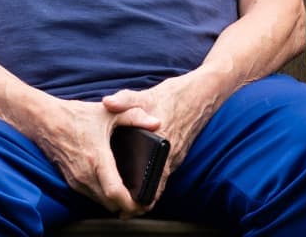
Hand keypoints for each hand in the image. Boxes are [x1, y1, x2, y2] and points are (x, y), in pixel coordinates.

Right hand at [28, 97, 158, 216]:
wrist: (45, 121)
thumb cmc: (76, 116)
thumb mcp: (108, 112)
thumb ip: (135, 116)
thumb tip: (157, 123)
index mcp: (97, 158)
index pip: (115, 192)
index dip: (130, 203)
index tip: (143, 204)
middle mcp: (85, 174)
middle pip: (110, 204)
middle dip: (127, 206)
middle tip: (143, 201)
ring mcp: (76, 181)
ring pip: (100, 202)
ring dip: (115, 202)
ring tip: (131, 195)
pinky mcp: (71, 182)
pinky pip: (91, 196)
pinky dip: (104, 196)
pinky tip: (113, 186)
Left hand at [100, 73, 213, 208]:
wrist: (199, 94)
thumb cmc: (171, 96)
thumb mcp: (144, 95)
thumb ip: (124, 100)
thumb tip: (106, 103)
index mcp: (161, 144)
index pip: (152, 183)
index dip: (139, 199)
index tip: (125, 209)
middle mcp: (170, 155)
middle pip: (156, 187)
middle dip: (139, 200)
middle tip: (122, 210)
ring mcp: (175, 155)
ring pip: (160, 180)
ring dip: (146, 189)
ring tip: (127, 198)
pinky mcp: (177, 152)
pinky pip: (164, 170)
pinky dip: (153, 176)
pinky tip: (139, 176)